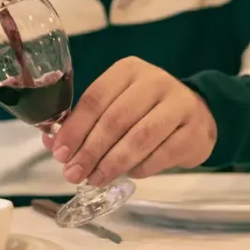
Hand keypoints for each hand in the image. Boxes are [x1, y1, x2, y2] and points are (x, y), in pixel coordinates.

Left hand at [44, 57, 216, 184]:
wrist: (196, 114)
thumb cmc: (145, 110)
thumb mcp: (115, 104)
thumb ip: (86, 122)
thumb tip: (53, 144)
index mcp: (128, 70)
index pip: (95, 98)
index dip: (75, 128)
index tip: (59, 153)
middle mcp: (154, 81)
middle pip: (115, 120)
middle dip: (90, 150)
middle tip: (73, 173)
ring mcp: (179, 104)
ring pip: (139, 138)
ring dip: (112, 163)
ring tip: (95, 179)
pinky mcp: (195, 130)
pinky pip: (161, 155)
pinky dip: (140, 168)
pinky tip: (127, 174)